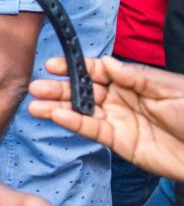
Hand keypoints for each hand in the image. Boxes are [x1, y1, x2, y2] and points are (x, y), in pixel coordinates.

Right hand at [29, 56, 183, 180]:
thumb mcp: (171, 89)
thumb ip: (137, 76)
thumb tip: (107, 63)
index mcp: (134, 81)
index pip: (99, 71)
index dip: (76, 67)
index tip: (54, 65)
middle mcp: (122, 99)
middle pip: (84, 91)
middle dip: (60, 88)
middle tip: (37, 86)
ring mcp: (118, 120)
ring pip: (82, 112)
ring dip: (58, 108)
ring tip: (35, 105)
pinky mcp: (119, 142)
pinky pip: (91, 131)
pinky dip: (73, 124)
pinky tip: (57, 117)